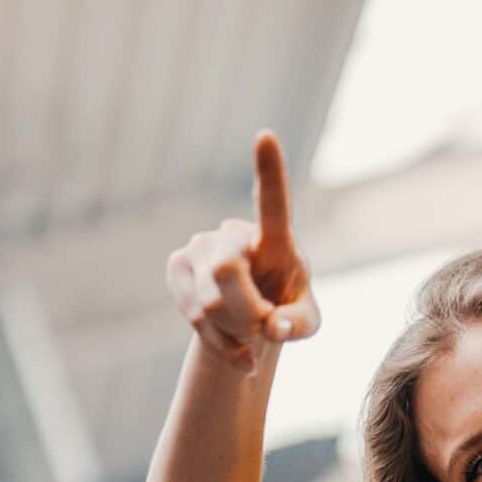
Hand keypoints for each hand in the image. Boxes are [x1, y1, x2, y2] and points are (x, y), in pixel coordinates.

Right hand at [166, 131, 320, 373]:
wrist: (247, 324)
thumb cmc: (285, 313)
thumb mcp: (304, 323)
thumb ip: (299, 325)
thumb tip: (275, 327)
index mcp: (275, 239)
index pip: (273, 203)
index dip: (269, 171)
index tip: (266, 135)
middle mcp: (235, 233)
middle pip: (228, 271)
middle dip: (247, 313)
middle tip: (263, 328)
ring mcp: (201, 244)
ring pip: (210, 300)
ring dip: (234, 329)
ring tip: (247, 332)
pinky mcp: (177, 265)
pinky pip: (194, 314)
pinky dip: (218, 342)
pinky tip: (233, 345)